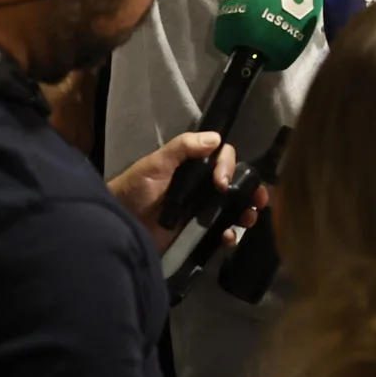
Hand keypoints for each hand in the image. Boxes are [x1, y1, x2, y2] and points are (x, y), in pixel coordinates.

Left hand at [106, 132, 265, 251]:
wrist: (118, 225)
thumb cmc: (134, 188)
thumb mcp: (155, 163)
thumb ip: (183, 148)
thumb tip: (216, 139)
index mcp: (194, 167)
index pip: (223, 159)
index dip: (229, 167)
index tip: (221, 183)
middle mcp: (201, 187)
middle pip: (236, 184)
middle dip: (251, 190)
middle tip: (257, 201)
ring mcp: (201, 211)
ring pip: (234, 208)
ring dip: (246, 213)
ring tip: (248, 220)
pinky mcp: (197, 234)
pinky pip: (220, 233)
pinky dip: (230, 235)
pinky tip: (228, 237)